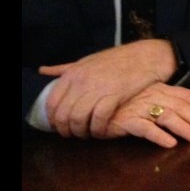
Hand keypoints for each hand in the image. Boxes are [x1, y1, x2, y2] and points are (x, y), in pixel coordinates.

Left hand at [39, 40, 175, 138]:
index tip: (60, 126)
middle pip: (64, 114)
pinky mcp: (115, 96)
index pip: (52, 103)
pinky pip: (99, 119)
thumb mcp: (87, 61)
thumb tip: (43, 70)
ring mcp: (98, 88)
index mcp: (73, 73)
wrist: (147, 56)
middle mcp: (82, 81)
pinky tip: (102, 131)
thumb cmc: (117, 59)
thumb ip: (65, 68)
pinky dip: (98, 130)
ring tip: (87, 134)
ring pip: (79, 119)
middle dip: (66, 130)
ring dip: (81, 132)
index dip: (54, 120)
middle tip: (74, 134)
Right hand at [102, 83, 189, 147]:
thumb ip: (165, 103)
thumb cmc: (123, 106)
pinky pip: (145, 128)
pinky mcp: (126, 120)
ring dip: (184, 127)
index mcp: (159, 88)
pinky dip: (159, 135)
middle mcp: (151, 95)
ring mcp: (139, 107)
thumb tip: (189, 116)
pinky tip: (170, 143)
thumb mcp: (147, 100)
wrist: (93, 107)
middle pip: (180, 106)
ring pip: (166, 116)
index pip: (185, 95)